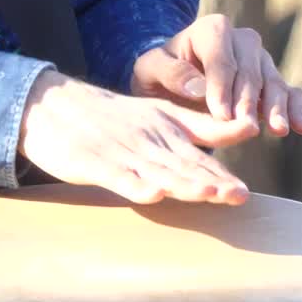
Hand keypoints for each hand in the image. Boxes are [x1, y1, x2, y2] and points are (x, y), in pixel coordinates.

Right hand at [19, 70, 255, 204]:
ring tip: (206, 195)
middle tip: (237, 195)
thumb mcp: (161, 115)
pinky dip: (134, 185)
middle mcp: (147, 139)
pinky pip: (115, 175)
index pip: (198, 156)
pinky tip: (152, 194)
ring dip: (181, 184)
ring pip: (155, 170)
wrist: (52, 106)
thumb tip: (250, 128)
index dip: (220, 174)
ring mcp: (120, 150)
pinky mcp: (91, 161)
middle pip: (182, 164)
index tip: (243, 192)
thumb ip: (203, 127)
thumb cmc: (113, 118)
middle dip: (210, 181)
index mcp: (166, 129)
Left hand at [130, 14, 301, 136]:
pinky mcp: (272, 82)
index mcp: (213, 29)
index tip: (220, 115)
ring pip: (273, 81)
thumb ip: (170, 73)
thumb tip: (199, 89)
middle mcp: (242, 40)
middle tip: (245, 127)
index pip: (222, 59)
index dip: (223, 87)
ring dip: (277, 107)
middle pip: (251, 71)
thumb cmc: (157, 74)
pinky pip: (291, 92)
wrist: (171, 82)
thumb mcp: (149, 69)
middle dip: (248, 101)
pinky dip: (298, 108)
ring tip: (278, 130)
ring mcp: (261, 61)